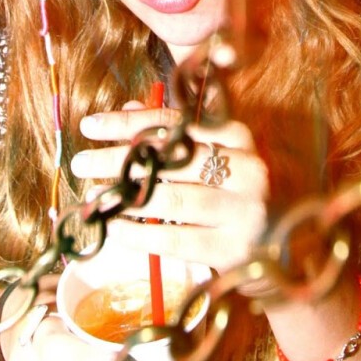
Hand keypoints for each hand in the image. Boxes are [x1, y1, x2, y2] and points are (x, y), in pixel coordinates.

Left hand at [71, 104, 269, 273]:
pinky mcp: (232, 248)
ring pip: (170, 200)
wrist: (279, 252)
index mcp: (238, 138)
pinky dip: (137, 233)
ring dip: (125, 198)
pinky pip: (173, 239)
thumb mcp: (212, 159)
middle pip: (169, 160)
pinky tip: (114, 227)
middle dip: (118, 160)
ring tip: (94, 196)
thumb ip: (174, 136)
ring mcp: (242, 210)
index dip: (128, 123)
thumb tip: (130, 108)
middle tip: (81, 162)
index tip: (90, 125)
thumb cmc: (234, 196)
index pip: (175, 124)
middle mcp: (246, 169)